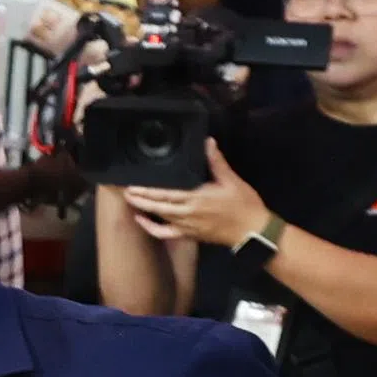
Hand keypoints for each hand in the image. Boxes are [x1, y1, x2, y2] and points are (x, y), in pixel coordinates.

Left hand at [117, 145, 269, 250]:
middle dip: (140, 198)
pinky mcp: (189, 235)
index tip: (134, 182)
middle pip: (158, 205)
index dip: (148, 189)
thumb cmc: (243, 204)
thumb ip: (217, 162)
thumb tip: (208, 142)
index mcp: (196, 198)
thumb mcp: (232, 180)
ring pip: (159, 217)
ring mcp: (187, 226)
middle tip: (124, 189)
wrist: (252, 230)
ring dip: (143, 209)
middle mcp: (187, 213)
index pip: (167, 192)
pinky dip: (151, 228)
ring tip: (130, 199)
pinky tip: (141, 221)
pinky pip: (165, 233)